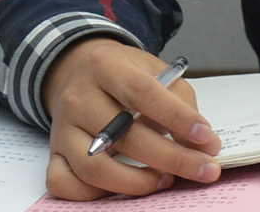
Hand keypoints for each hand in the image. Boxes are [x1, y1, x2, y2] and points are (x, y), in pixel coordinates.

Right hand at [40, 37, 223, 199]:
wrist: (83, 72)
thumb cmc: (127, 75)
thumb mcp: (157, 73)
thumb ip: (182, 104)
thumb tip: (205, 146)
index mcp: (105, 65)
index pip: (142, 93)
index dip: (177, 118)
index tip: (207, 138)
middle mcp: (77, 96)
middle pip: (124, 136)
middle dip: (172, 158)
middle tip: (205, 169)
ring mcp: (61, 128)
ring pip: (94, 168)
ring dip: (137, 181)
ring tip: (166, 179)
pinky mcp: (53, 153)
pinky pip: (65, 184)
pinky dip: (96, 194)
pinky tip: (127, 186)